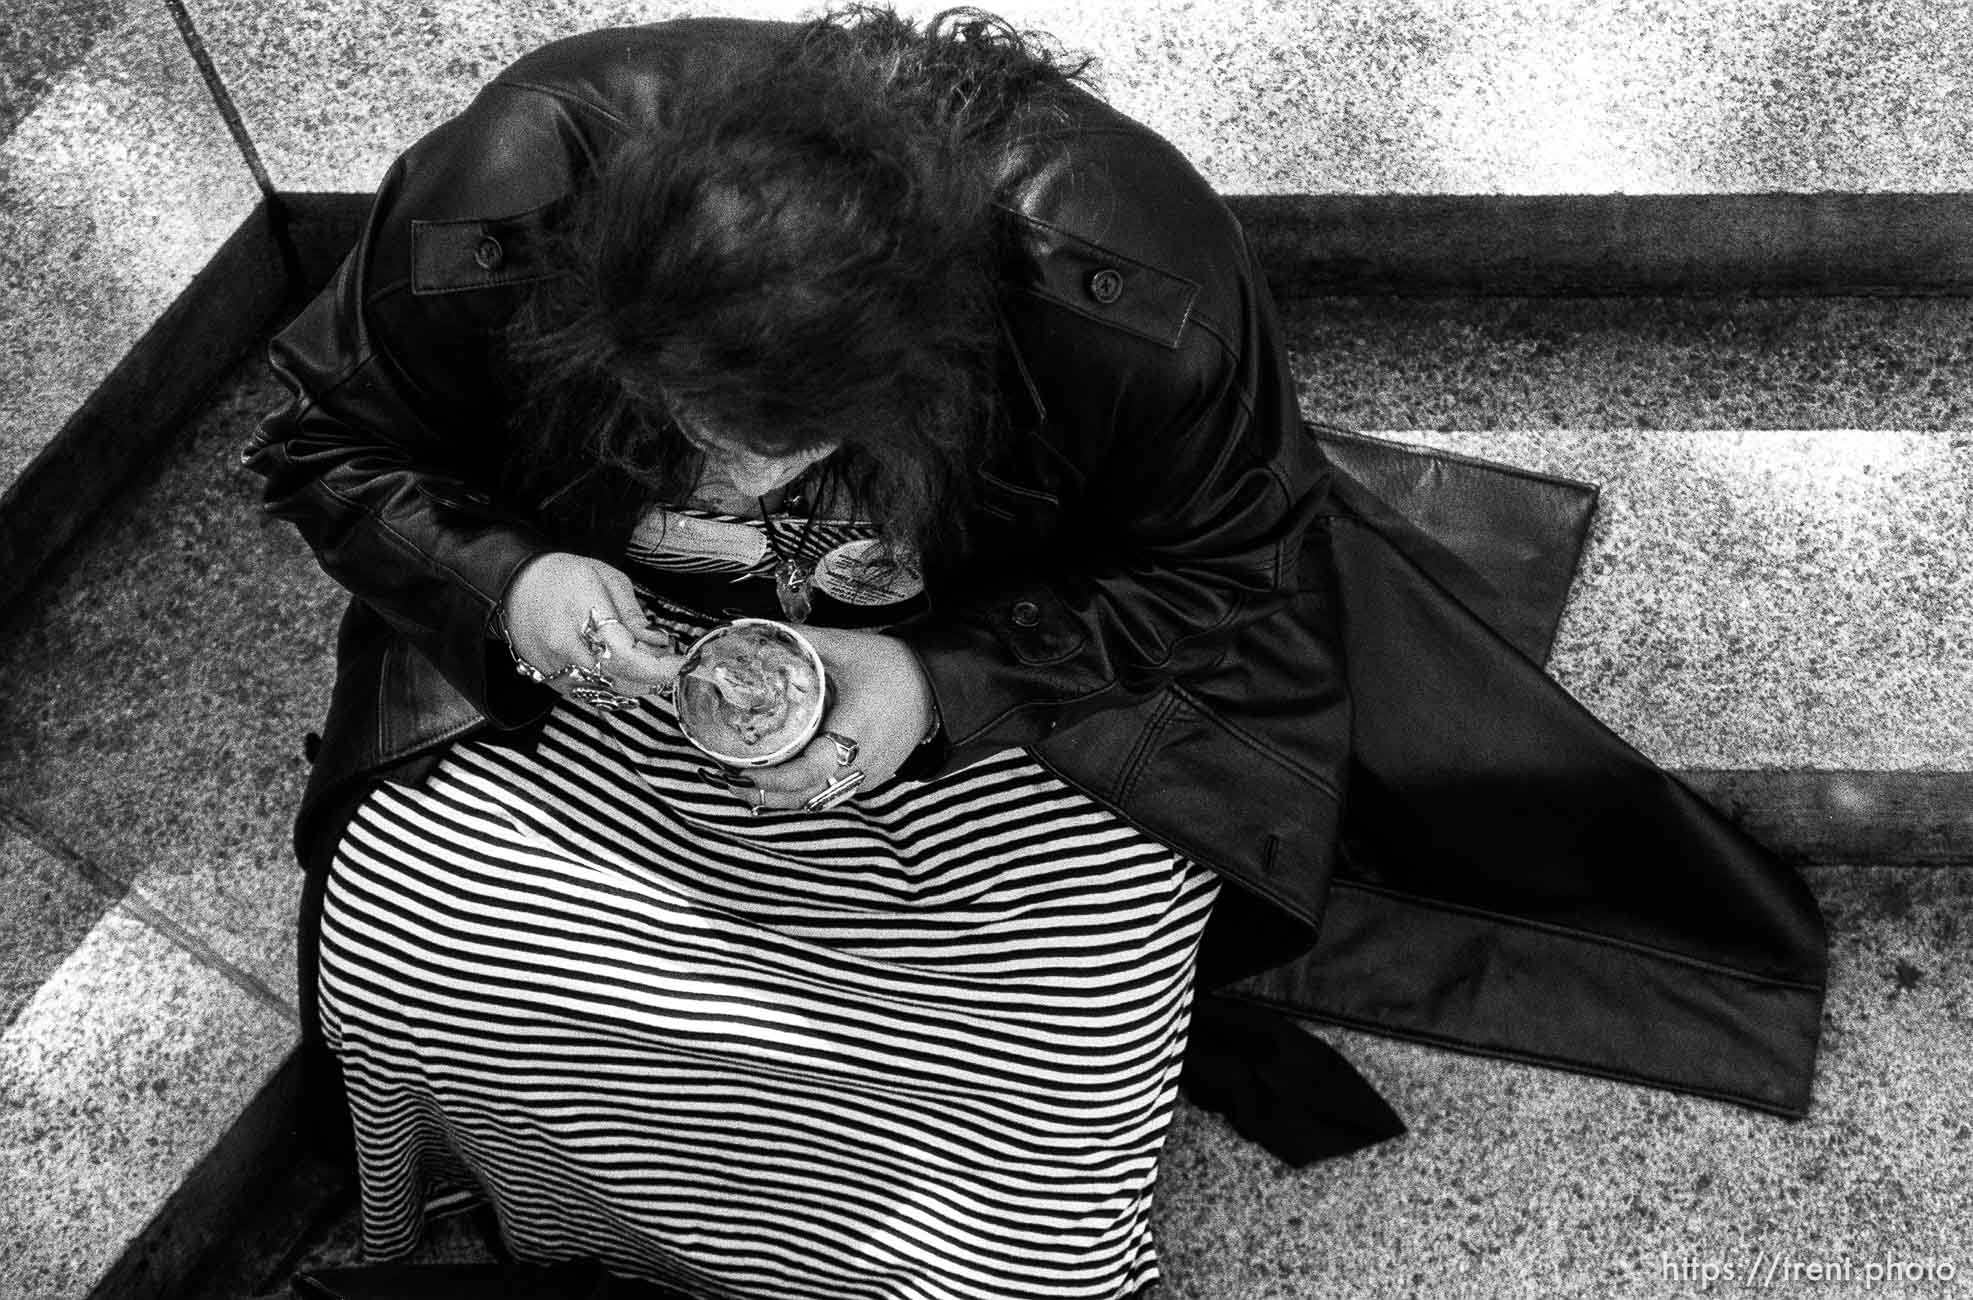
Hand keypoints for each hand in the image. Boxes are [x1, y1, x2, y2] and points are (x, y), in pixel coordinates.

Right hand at [501, 552, 682, 705]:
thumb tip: (656, 641)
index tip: (680, 664)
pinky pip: (589, 694)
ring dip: (635, 684)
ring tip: (646, 663)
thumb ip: (634, 614)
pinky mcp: (549, 679)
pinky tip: (622, 672)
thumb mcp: (606, 578)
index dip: (660, 667)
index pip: (629, 656)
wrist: (513, 584)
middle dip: (653, 677)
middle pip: (620, 680)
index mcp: (583, 614)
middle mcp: (567, 645)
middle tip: (668, 663)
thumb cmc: (558, 576)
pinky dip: (612, 688)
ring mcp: (556, 667)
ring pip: (606, 693)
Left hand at [747, 625, 936, 811]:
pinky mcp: (872, 778)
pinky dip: (803, 791)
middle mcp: (862, 765)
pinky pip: (830, 793)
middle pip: (804, 797)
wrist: (939, 685)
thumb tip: (759, 629)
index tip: (739, 771)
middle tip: (730, 777)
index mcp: (854, 735)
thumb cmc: (897, 668)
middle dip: (763, 794)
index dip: (769, 780)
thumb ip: (802, 639)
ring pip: (816, 800)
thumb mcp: (847, 647)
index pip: (806, 775)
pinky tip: (782, 779)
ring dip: (781, 796)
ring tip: (747, 780)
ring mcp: (869, 777)